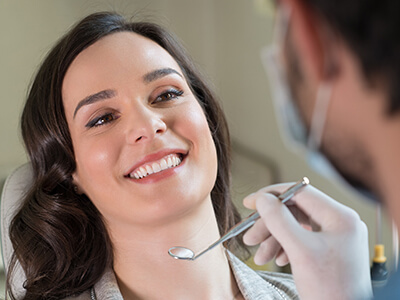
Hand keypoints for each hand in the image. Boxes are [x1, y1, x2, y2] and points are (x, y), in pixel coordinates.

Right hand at [243, 182, 371, 299]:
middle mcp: (340, 223)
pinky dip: (285, 247)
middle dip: (270, 225)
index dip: (272, 195)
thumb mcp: (299, 251)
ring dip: (274, 239)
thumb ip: (279, 220)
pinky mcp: (330, 249)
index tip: (251, 202)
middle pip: (295, 211)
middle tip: (251, 237)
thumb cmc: (331, 291)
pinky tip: (277, 259)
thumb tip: (263, 199)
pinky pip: (302, 239)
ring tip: (260, 256)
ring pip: (296, 226)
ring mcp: (335, 236)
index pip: (300, 192)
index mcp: (340, 217)